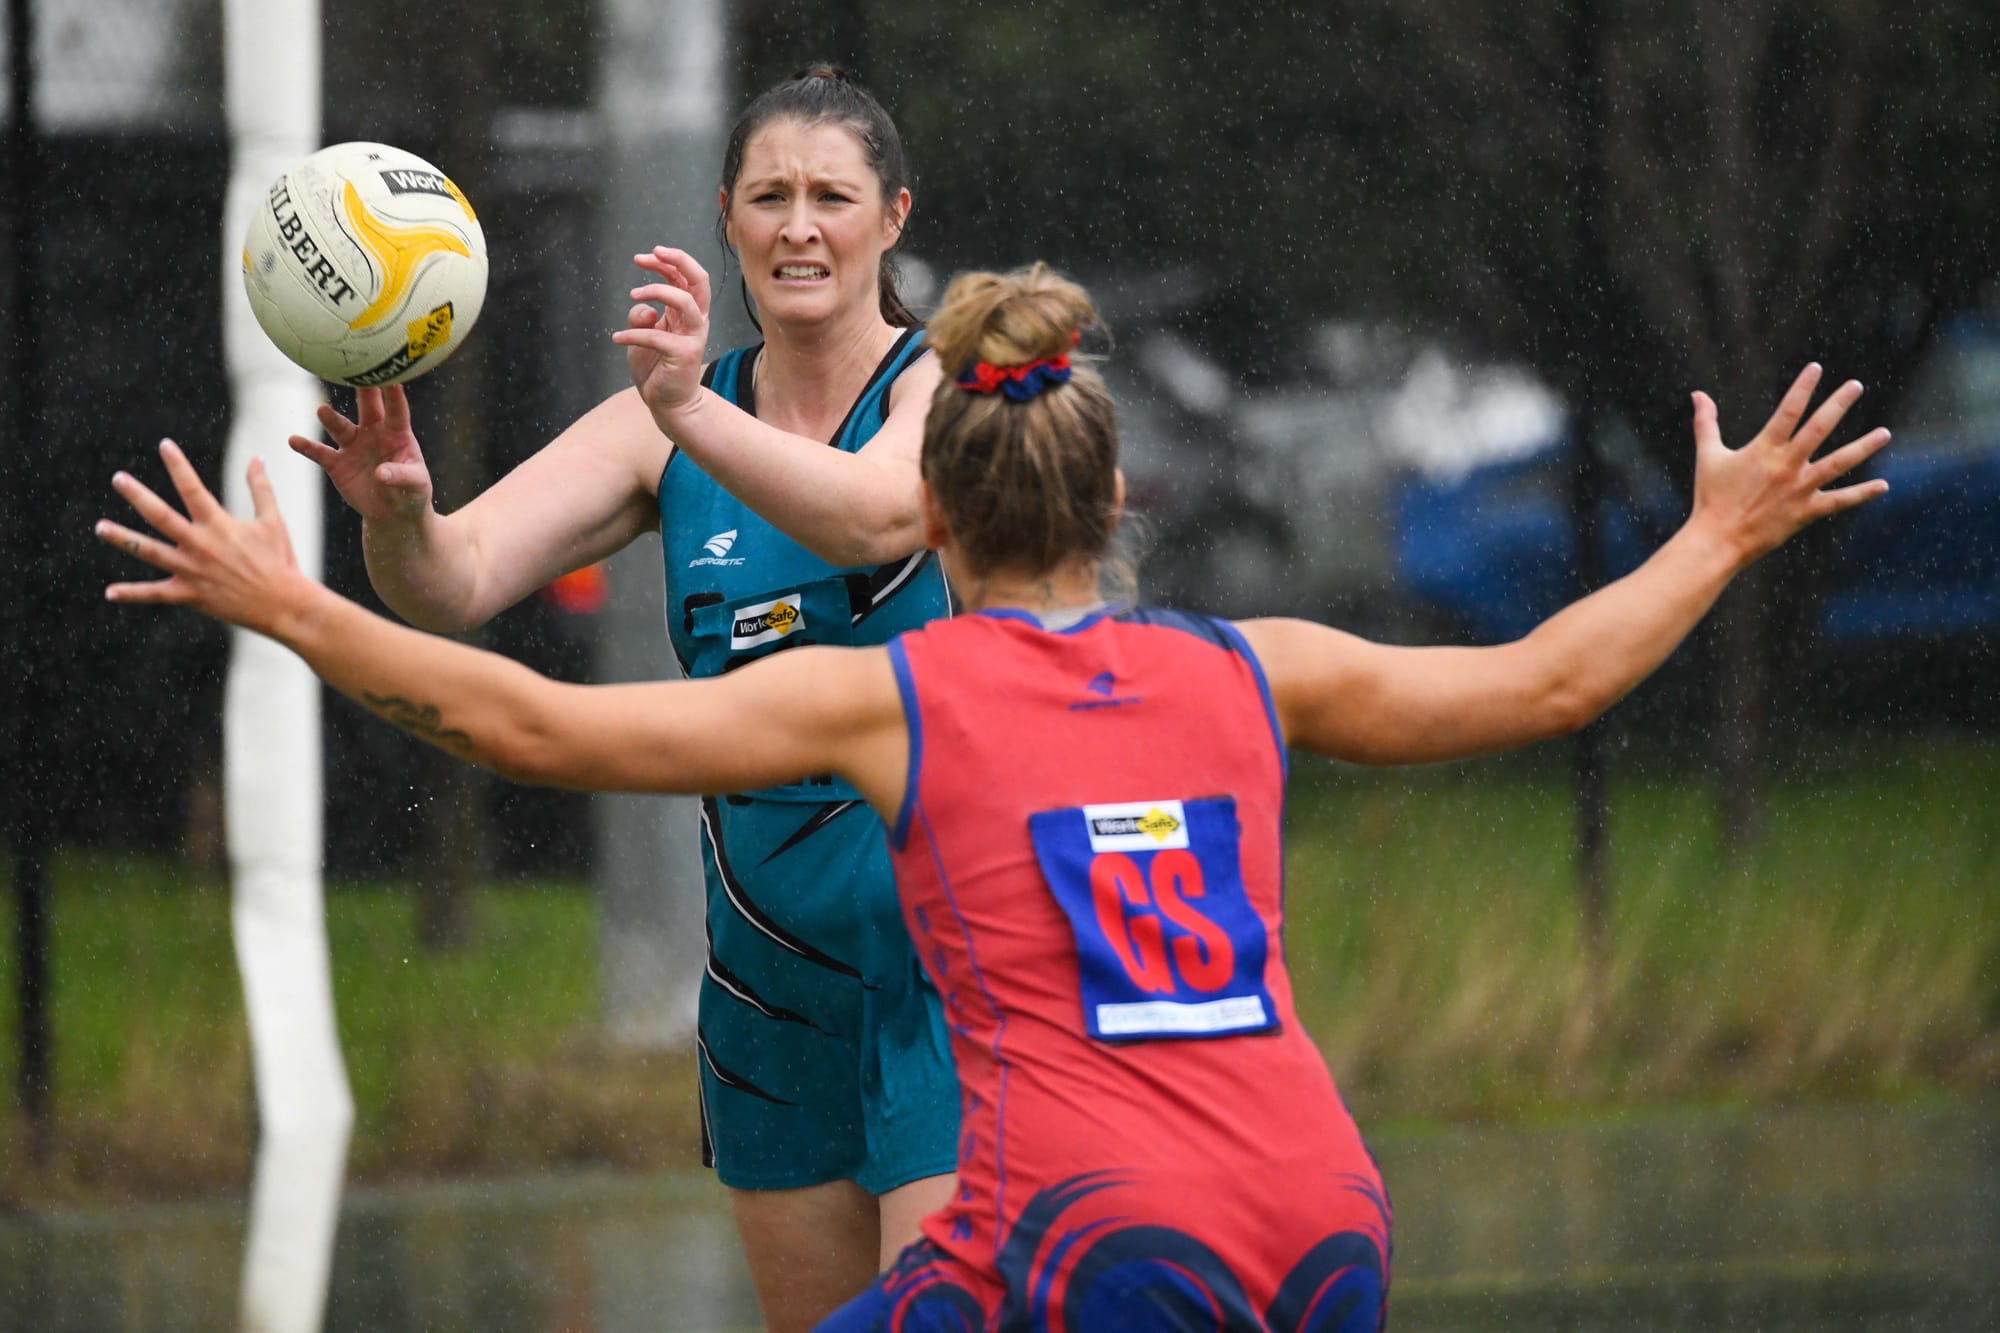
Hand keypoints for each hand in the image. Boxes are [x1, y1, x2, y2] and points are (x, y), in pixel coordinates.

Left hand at [98, 440, 311, 637]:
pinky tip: (110, 592)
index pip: (192, 487)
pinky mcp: (190, 594)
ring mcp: (191, 570)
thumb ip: (261, 489)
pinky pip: (155, 593)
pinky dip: (132, 593)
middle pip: (160, 515)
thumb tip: (258, 459)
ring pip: (149, 551)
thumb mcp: (273, 521)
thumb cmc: (280, 561)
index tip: (164, 445)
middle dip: (137, 495)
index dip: (178, 464)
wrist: (284, 604)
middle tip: (118, 478)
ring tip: (100, 527)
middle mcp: (200, 544)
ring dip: (123, 539)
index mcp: (218, 524)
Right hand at [288, 384, 434, 523]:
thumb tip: (380, 473)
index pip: (396, 410)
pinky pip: (320, 453)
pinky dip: (307, 447)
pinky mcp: (337, 464)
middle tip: (352, 370)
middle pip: (367, 407)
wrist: (393, 513)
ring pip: (340, 427)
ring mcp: (353, 446)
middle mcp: (373, 433)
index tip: (391, 375)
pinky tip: (293, 440)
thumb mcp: (416, 485)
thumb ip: (401, 476)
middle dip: (361, 390)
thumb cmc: (412, 492)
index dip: (394, 393)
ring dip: (331, 419)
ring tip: (322, 410)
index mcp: (397, 433)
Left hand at [612, 246, 710, 416]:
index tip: (644, 257)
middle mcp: (696, 320)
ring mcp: (693, 337)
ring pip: (683, 300)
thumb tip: (645, 308)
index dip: (668, 261)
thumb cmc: (656, 366)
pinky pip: (656, 336)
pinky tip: (617, 338)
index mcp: (689, 312)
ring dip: (655, 291)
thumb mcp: (642, 333)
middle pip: (699, 280)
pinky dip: (632, 334)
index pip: (687, 276)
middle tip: (652, 253)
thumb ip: (640, 316)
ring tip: (633, 295)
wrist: (668, 402)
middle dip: (678, 260)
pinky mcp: (684, 354)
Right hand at [1689, 364, 1891, 566]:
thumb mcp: (1707, 456)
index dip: (1802, 388)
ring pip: (1838, 463)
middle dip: (1838, 404)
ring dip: (1863, 447)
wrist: (1718, 540)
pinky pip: (1839, 501)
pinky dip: (1861, 494)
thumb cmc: (1710, 497)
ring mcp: (1799, 488)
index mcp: (1764, 450)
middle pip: (1819, 429)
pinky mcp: (1806, 511)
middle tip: (1856, 386)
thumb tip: (1698, 394)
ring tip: (1885, 433)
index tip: (1816, 368)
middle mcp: (1786, 465)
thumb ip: (1706, 423)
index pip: (1788, 411)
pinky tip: (1883, 486)